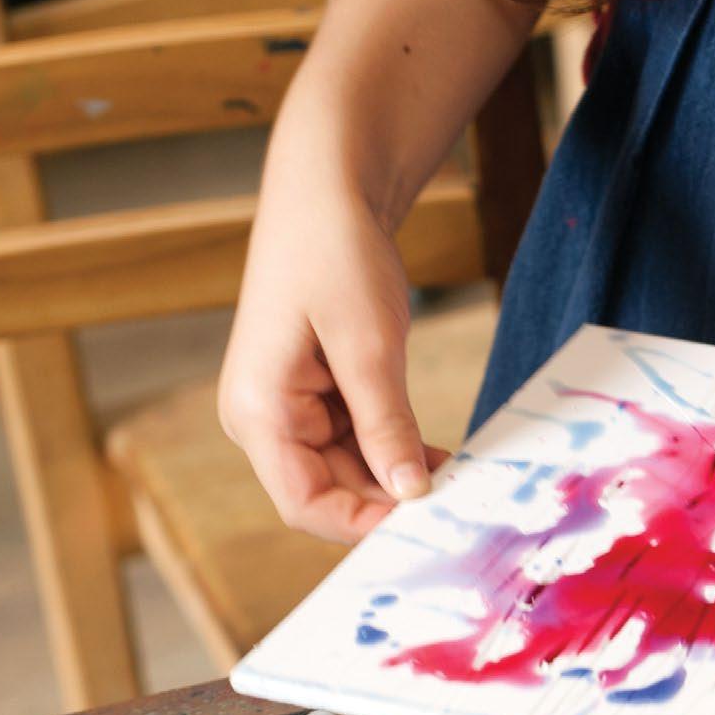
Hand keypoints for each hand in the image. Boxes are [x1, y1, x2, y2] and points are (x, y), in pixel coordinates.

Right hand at [219, 128, 443, 543]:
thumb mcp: (369, 343)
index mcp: (257, 410)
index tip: (422, 524)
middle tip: (456, 505)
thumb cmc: (334, 252)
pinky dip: (394, 453)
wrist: (324, 190)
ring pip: (346, 474)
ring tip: (456, 475)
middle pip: (327, 493)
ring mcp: (285, 410)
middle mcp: (261, 419)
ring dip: (397, 479)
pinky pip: (354, 445)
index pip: (303, 504)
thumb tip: (410, 495)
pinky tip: (437, 456)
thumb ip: (386, 426)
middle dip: (388, 502)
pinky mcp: (311, 399)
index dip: (361, 524)